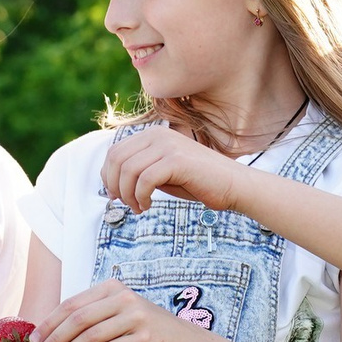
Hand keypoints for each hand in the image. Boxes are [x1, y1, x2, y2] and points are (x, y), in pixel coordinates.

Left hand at [33, 279, 210, 341]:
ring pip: (89, 336)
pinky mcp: (143, 339)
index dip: (50, 322)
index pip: (72, 303)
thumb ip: (94, 314)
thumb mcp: (120, 312)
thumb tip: (53, 330)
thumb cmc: (146, 330)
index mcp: (113, 288)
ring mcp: (135, 318)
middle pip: (77, 319)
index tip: (35, 339)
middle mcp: (123, 298)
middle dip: (55, 339)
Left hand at [103, 125, 244, 213]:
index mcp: (152, 134)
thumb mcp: (162, 174)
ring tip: (139, 208)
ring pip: (128, 170)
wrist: (232, 185)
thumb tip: (111, 185)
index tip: (115, 196)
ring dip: (128, 195)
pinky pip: (144, 180)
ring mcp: (167, 145)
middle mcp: (157, 135)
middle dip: (115, 186)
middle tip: (126, 204)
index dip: (108, 176)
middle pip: (117, 159)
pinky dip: (141, 197)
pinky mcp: (176, 160)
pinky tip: (148, 206)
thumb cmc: (198, 182)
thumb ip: (140, 172)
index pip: (115, 152)